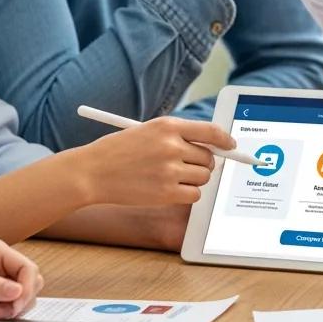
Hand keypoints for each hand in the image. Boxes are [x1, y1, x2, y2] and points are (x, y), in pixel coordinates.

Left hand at [0, 239, 43, 321]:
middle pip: (31, 283)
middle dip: (18, 302)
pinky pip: (10, 309)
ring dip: (9, 311)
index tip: (14, 305)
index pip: (28, 268)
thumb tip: (18, 291)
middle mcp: (2, 266)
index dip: (26, 288)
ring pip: (23, 298)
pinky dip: (2, 317)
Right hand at [82, 116, 235, 207]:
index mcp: (168, 126)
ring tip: (171, 177)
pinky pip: (194, 195)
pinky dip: (187, 194)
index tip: (231, 145)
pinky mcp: (166, 193)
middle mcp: (172, 146)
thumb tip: (211, 146)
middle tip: (186, 166)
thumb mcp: (148, 131)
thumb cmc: (118, 151)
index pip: (210, 131)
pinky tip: (170, 190)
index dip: (225, 140)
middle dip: (203, 163)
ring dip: (193, 179)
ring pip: (203, 177)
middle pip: (209, 157)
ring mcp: (170, 170)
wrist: (91, 172)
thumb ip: (178, 136)